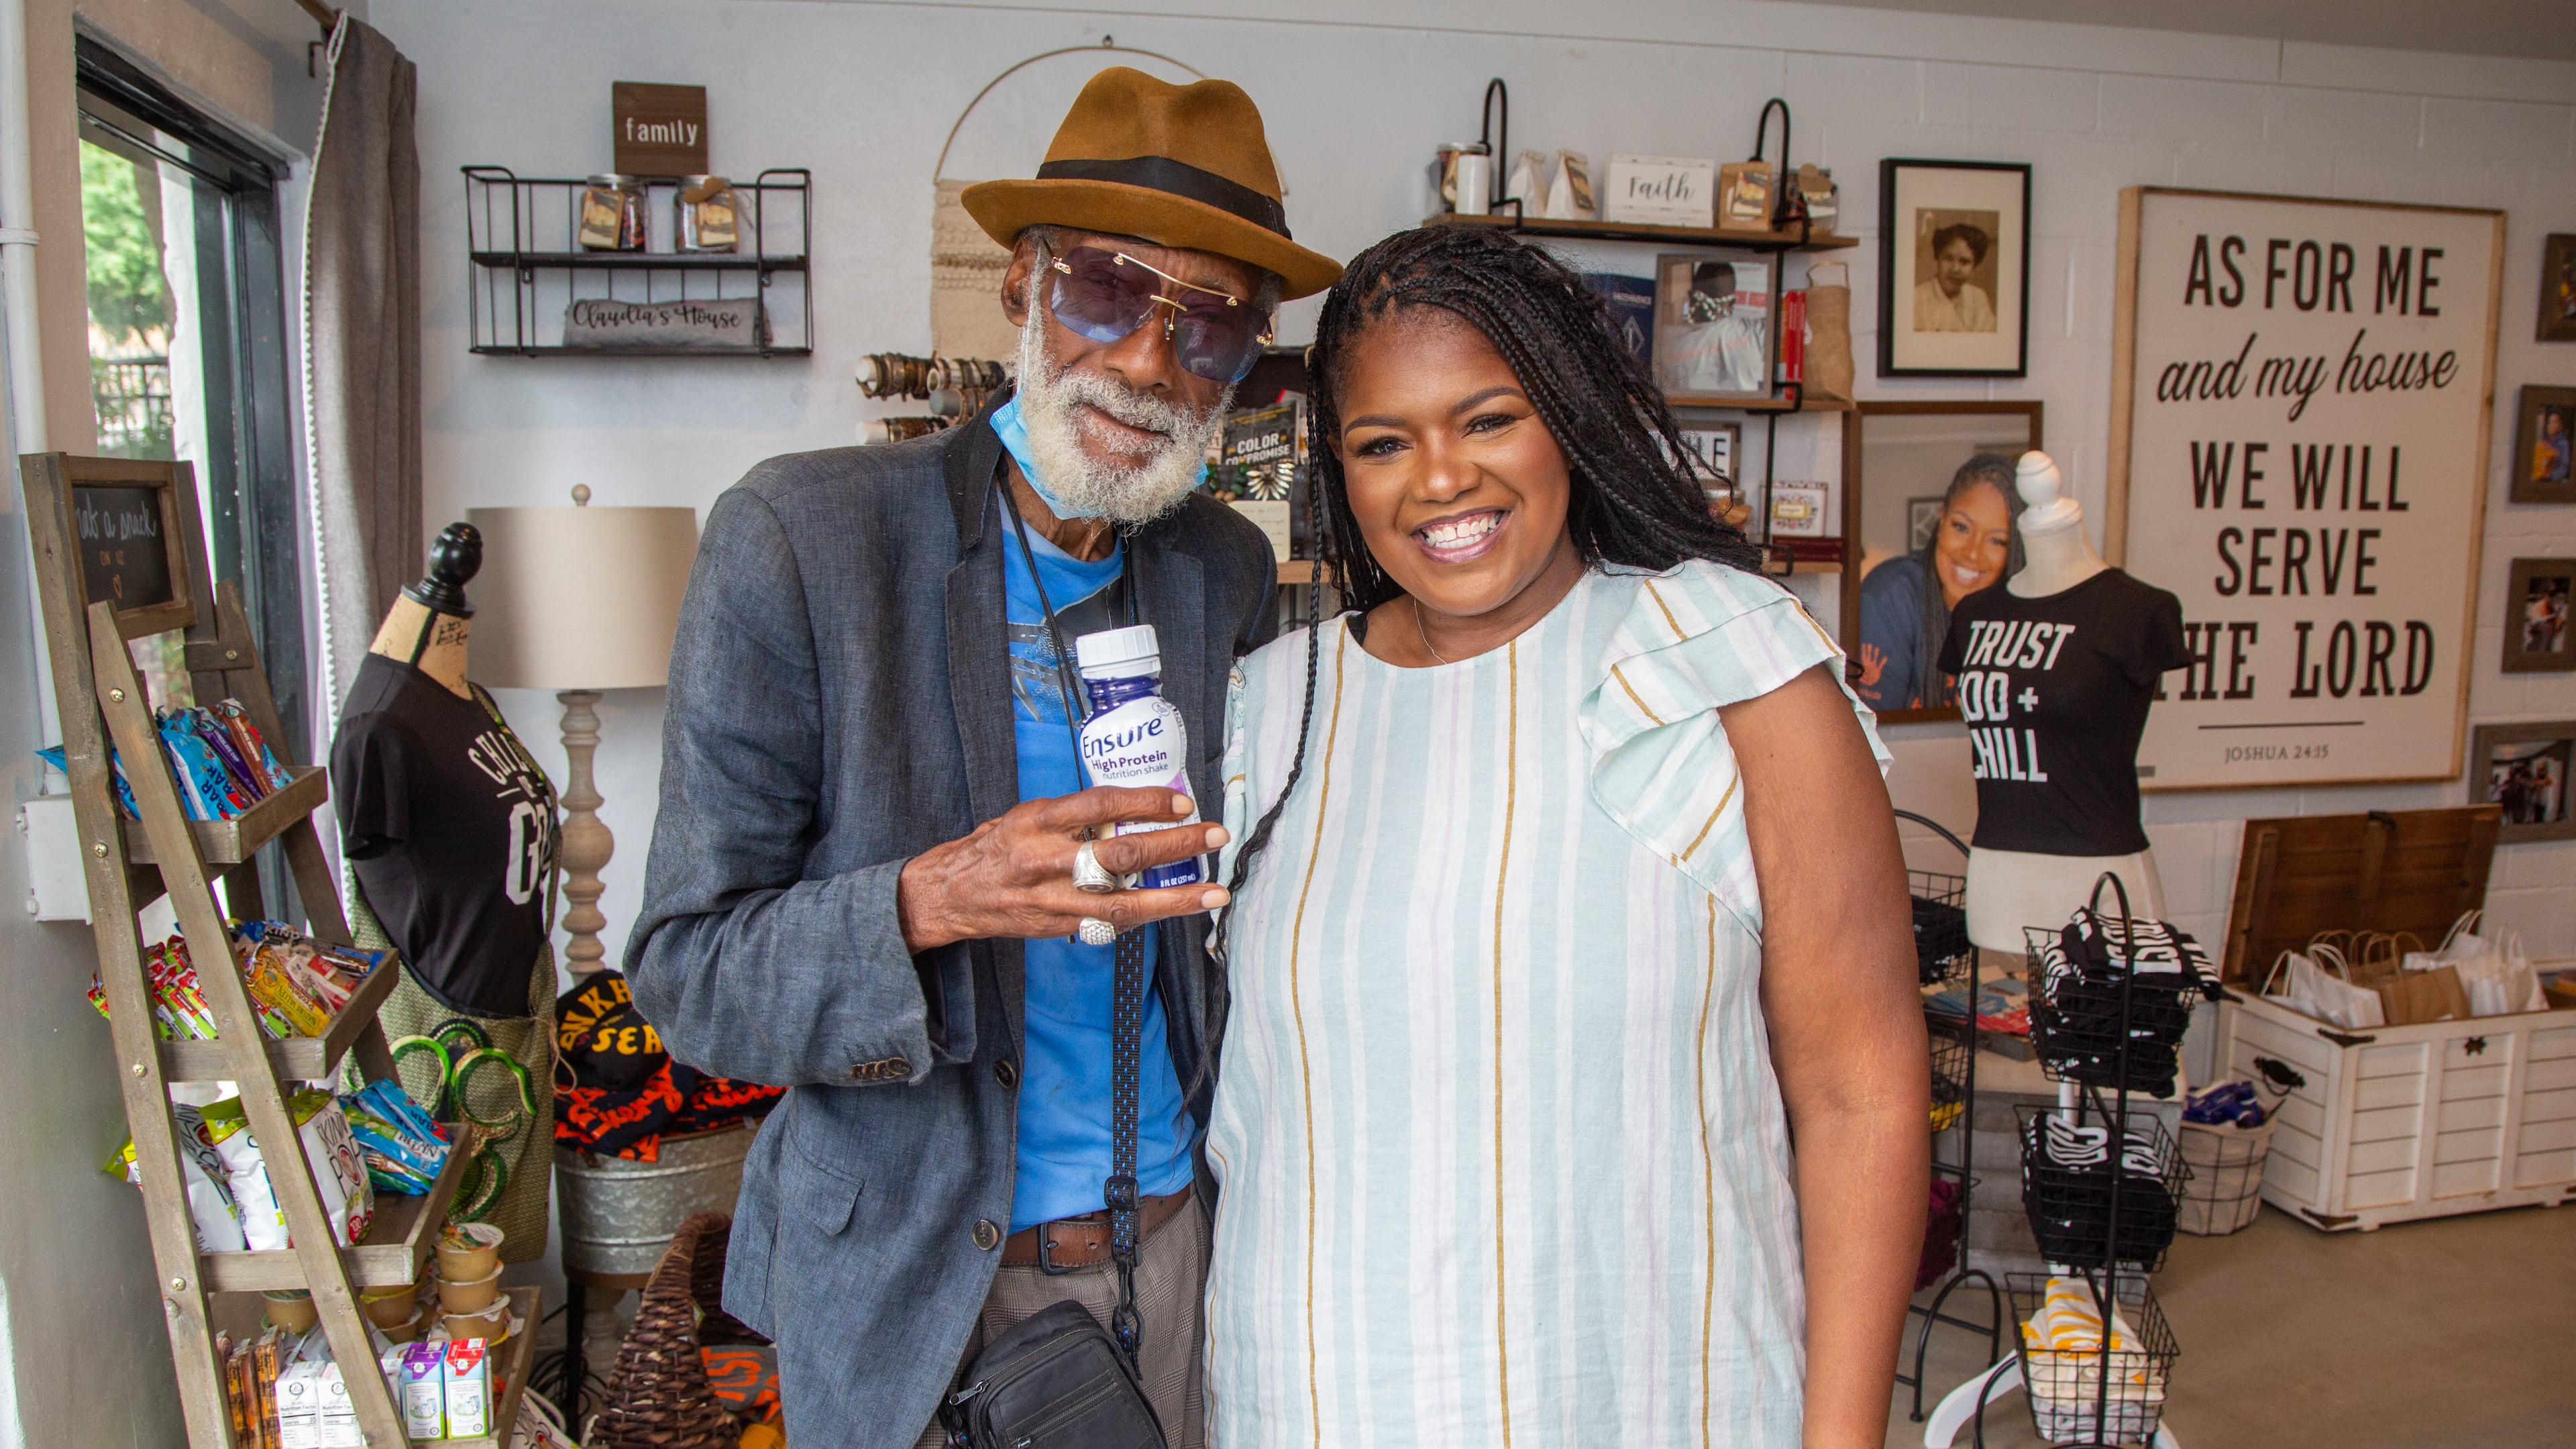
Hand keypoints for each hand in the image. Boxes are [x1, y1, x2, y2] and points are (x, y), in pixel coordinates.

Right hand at [895, 787, 1229, 951]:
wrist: (951, 894)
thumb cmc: (996, 847)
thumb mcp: (1028, 816)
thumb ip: (1075, 816)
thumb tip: (1133, 809)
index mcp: (1038, 821)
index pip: (1100, 804)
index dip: (1145, 802)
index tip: (1182, 801)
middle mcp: (1047, 860)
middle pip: (1121, 853)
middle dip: (1175, 845)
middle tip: (1213, 835)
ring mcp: (1055, 900)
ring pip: (1125, 901)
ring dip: (1176, 898)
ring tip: (1215, 892)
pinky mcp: (1059, 927)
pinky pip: (1111, 922)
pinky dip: (1148, 914)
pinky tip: (1178, 909)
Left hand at [1856, 642, 1885, 689]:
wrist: (1870, 685)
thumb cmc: (1865, 681)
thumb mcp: (1862, 678)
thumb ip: (1860, 674)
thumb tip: (1859, 671)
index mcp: (1864, 665)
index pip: (1864, 656)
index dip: (1864, 650)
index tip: (1864, 644)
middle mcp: (1868, 664)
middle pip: (1869, 655)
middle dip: (1869, 650)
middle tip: (1869, 644)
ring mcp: (1873, 666)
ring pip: (1875, 658)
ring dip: (1876, 654)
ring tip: (1876, 648)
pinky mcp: (1878, 670)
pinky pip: (1880, 665)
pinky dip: (1883, 661)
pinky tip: (1885, 657)